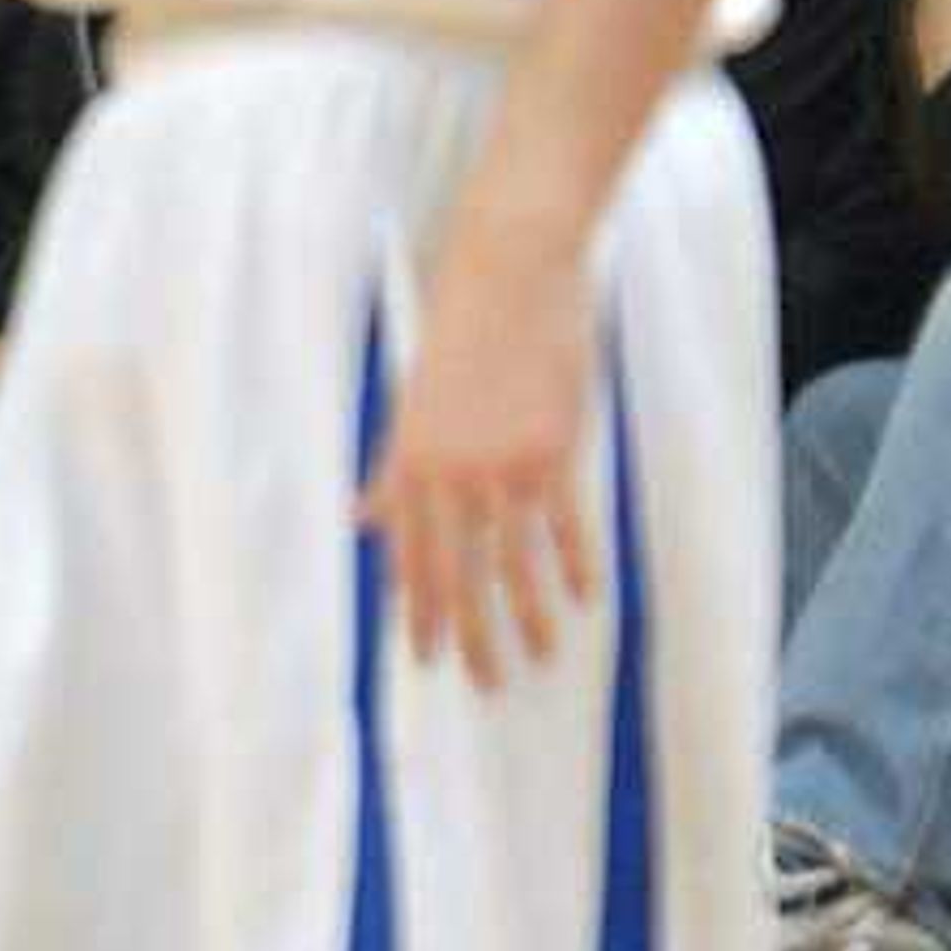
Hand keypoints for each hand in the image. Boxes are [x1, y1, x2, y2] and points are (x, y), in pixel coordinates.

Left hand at [357, 189, 598, 688]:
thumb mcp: (411, 400)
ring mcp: (502, 465)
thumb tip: (363, 517)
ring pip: (515, 559)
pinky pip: (565, 523)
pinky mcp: (552, 448)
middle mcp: (450, 473)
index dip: (421, 613)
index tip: (432, 658)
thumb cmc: (460, 327)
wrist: (508, 267)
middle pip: (460, 573)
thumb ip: (392, 467)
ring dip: (529, 615)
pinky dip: (575, 563)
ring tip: (541, 656)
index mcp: (409, 462)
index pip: (413, 558)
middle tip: (486, 683)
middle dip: (473, 634)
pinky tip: (586, 598)